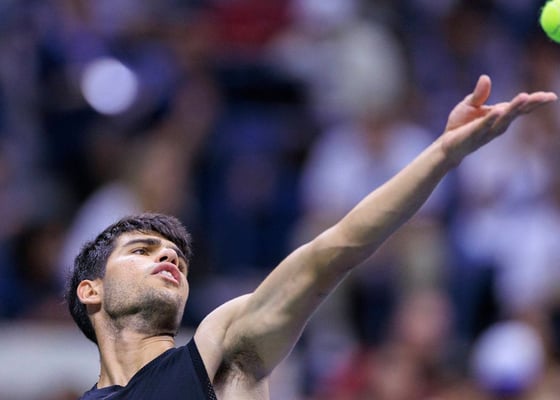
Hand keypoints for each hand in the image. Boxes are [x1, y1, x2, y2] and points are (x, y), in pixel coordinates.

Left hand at [440, 75, 556, 165]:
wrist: (446, 144)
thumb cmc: (460, 124)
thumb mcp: (469, 104)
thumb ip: (479, 94)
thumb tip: (486, 77)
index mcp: (499, 114)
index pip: (520, 108)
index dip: (535, 102)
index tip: (551, 96)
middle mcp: (497, 124)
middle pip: (517, 112)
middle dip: (531, 104)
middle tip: (547, 96)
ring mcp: (487, 130)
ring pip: (503, 119)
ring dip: (514, 108)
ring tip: (526, 96)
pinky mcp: (473, 134)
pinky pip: (483, 125)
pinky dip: (491, 119)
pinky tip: (498, 111)